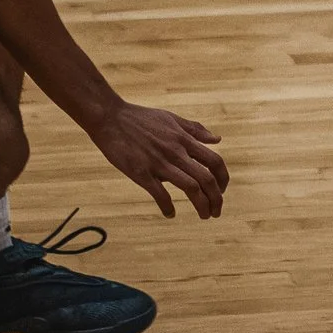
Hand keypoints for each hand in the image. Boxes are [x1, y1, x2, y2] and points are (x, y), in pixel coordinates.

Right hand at [89, 99, 227, 219]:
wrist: (110, 118)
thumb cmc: (141, 118)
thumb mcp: (172, 118)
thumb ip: (195, 130)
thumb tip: (217, 139)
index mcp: (184, 140)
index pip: (214, 161)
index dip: (223, 179)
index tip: (221, 191)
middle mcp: (176, 152)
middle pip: (207, 179)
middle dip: (216, 199)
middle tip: (216, 211)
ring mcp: (159, 163)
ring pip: (191, 188)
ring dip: (202, 205)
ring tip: (204, 215)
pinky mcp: (141, 173)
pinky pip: (160, 194)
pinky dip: (168, 207)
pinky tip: (170, 213)